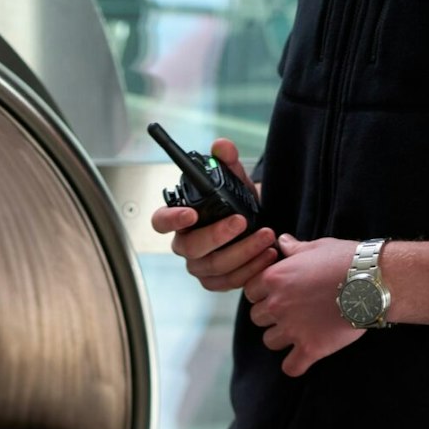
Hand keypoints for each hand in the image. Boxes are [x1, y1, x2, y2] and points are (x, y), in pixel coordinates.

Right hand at [149, 140, 277, 292]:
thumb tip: (221, 146)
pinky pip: (229, 282)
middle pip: (189, 248)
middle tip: (241, 221)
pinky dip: (251, 269)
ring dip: (242, 252)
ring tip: (267, 236)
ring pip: (213, 266)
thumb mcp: (236, 180)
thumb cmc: (238, 205)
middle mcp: (185, 244)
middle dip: (216, 235)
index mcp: (180, 219)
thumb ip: (228, 162)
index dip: (171, 220)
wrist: (258, 225)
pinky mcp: (216, 282)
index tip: (190, 214)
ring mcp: (199, 266)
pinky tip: (268, 255)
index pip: (161, 221)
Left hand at [244, 235, 361, 376]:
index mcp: (274, 279)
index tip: (280, 294)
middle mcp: (277, 304)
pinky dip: (296, 364)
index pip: (250, 293)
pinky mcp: (311, 348)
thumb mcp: (317, 247)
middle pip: (257, 318)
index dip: (263, 294)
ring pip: (270, 341)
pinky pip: (290, 367)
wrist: (374, 281)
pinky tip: (305, 357)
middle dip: (272, 316)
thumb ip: (294, 248)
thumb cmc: (347, 260)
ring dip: (282, 338)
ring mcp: (292, 328)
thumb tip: (281, 241)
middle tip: (294, 312)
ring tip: (302, 331)